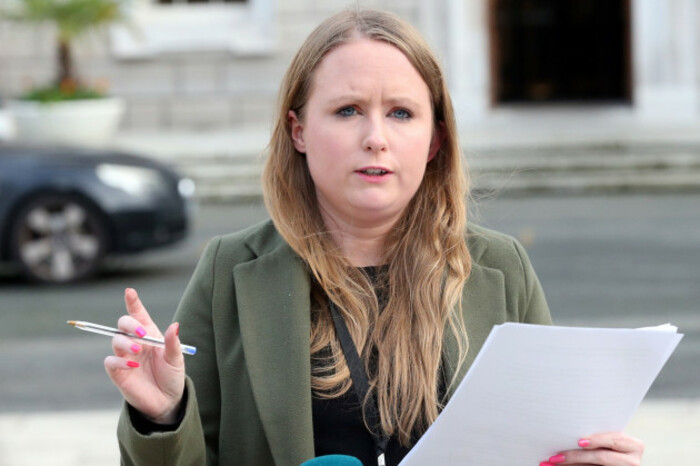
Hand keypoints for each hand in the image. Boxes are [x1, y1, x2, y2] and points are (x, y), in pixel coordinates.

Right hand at [104, 288, 185, 423]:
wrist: (167, 401)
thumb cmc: (172, 376)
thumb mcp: (176, 359)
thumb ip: (173, 343)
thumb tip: (175, 325)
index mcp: (150, 335)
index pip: (139, 315)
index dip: (133, 302)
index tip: (129, 291)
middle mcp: (136, 342)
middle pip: (123, 324)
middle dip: (129, 324)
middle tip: (141, 333)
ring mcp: (125, 356)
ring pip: (116, 339)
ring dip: (125, 342)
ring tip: (138, 350)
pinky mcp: (118, 372)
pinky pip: (110, 362)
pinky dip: (118, 361)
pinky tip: (132, 366)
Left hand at [539, 431, 643, 464]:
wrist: (613, 459)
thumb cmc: (606, 443)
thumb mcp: (606, 438)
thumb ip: (594, 436)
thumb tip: (563, 428)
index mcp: (633, 445)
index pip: (615, 440)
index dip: (597, 440)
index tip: (579, 442)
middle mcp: (632, 461)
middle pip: (602, 457)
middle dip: (575, 457)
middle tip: (554, 457)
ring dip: (571, 465)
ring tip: (551, 462)